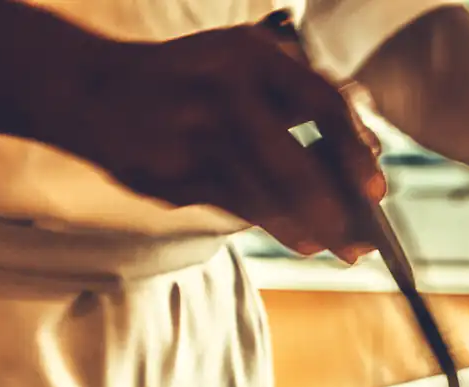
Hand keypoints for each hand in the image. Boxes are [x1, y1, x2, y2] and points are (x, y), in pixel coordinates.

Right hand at [42, 23, 384, 258]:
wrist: (92, 88)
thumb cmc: (190, 81)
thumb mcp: (244, 65)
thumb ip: (300, 98)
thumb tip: (368, 149)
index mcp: (252, 54)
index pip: (322, 103)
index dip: (355, 151)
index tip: (376, 190)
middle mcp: (225, 88)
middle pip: (295, 160)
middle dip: (335, 207)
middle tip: (364, 240)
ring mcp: (196, 131)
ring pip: (266, 193)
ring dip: (308, 226)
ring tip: (338, 249)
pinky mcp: (175, 170)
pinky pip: (237, 205)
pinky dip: (274, 224)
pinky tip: (302, 240)